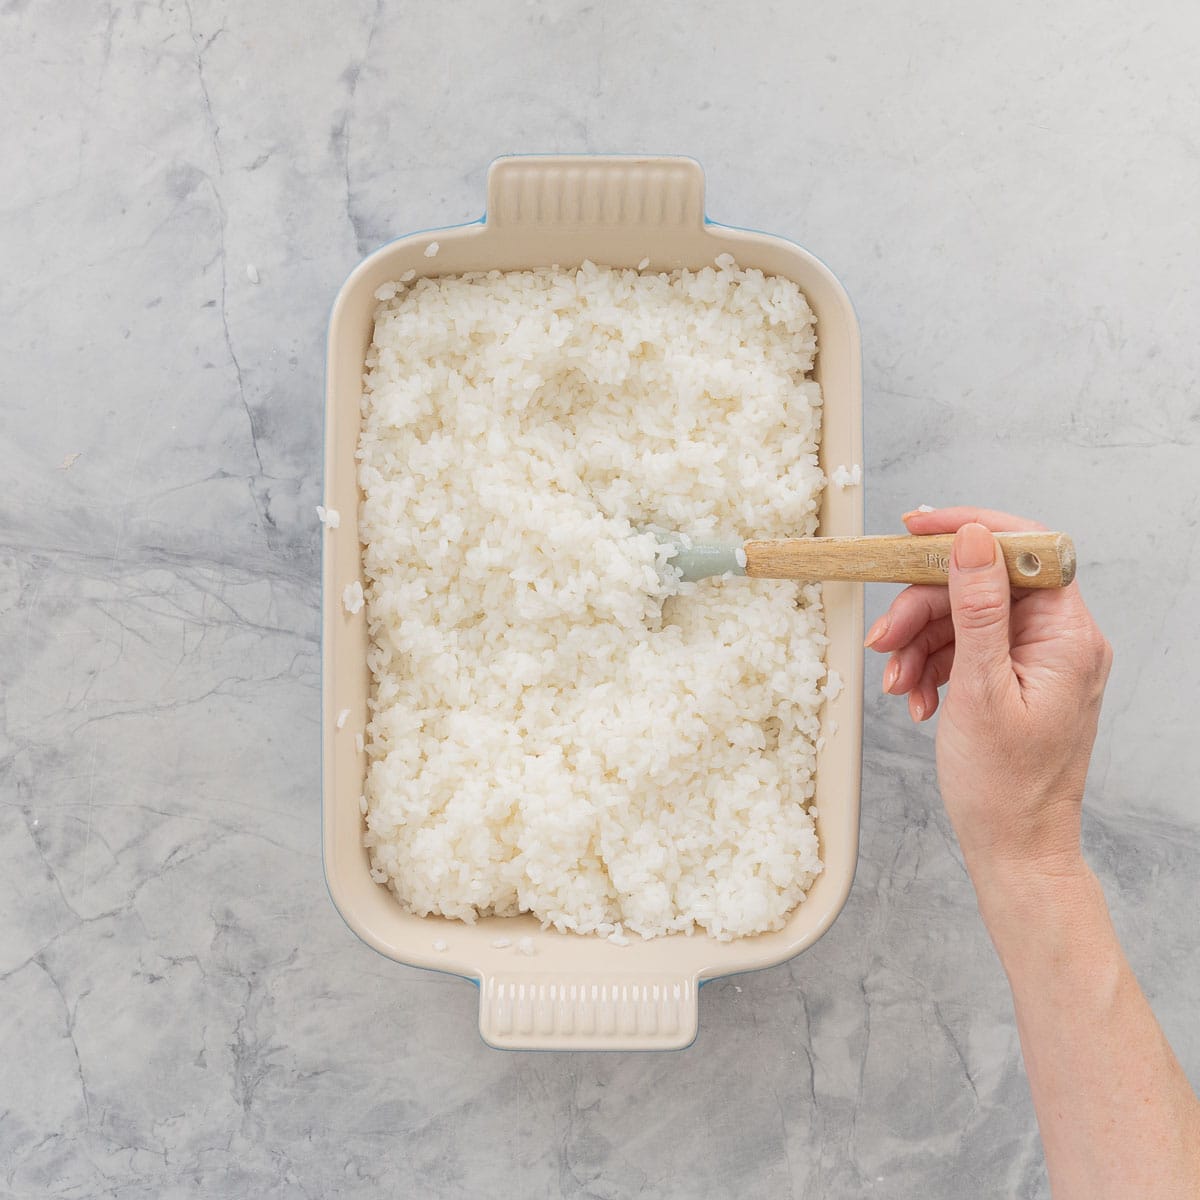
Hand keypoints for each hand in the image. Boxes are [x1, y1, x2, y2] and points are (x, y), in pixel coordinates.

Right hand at [864, 507, 1112, 879]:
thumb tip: (972, 540)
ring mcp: (1034, 660)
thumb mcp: (980, 688)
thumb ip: (977, 607)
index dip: (968, 532)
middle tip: (884, 639)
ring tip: (898, 684)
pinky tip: (917, 698)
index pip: (1025, 550)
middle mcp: (1058, 640)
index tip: (914, 529)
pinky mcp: (1012, 679)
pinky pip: (962, 649)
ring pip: (963, 618)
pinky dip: (930, 667)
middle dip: (923, 608)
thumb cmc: (1004, 785)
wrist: (1013, 850)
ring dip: (918, 644)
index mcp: (1068, 636)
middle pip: (980, 585)